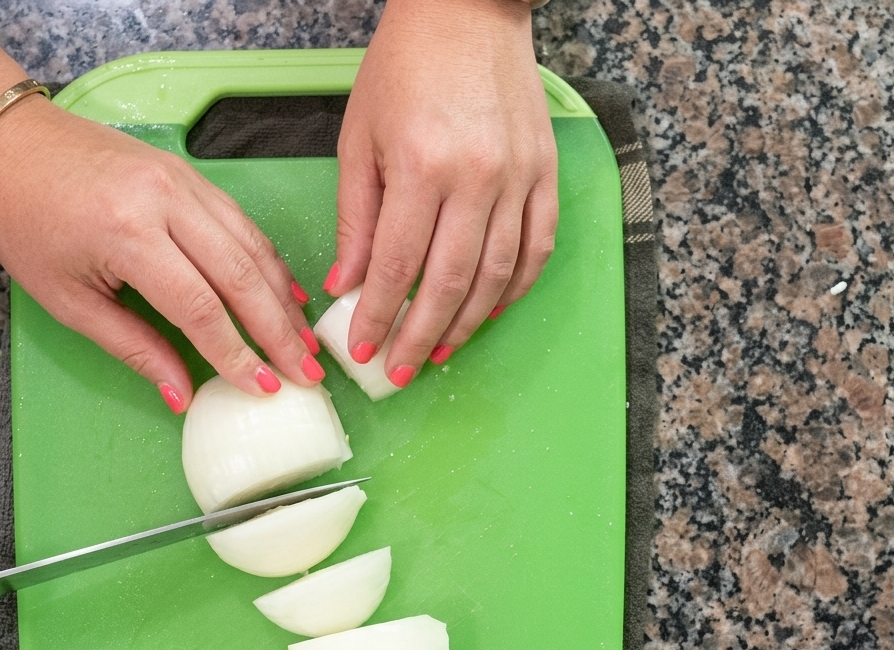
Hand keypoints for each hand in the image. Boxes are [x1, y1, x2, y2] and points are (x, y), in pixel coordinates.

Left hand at [0, 99, 324, 408]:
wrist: (8, 144)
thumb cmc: (26, 224)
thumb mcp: (68, 300)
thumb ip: (134, 347)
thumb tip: (183, 395)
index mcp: (128, 233)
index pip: (200, 307)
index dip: (237, 354)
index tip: (264, 388)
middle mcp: (165, 200)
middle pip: (241, 277)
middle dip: (279, 332)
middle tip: (306, 373)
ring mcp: (183, 181)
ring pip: (252, 247)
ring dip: (283, 300)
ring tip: (305, 343)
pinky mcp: (190, 174)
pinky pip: (243, 224)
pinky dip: (270, 263)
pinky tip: (287, 294)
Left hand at [330, 0, 557, 384]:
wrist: (467, 11)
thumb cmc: (404, 68)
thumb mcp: (360, 139)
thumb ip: (356, 219)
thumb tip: (348, 284)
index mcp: (422, 166)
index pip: (398, 267)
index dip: (379, 317)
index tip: (364, 350)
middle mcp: (477, 178)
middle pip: (450, 284)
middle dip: (421, 337)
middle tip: (401, 370)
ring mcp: (520, 178)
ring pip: (498, 277)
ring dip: (467, 324)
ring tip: (440, 351)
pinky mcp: (545, 175)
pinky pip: (537, 249)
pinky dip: (514, 289)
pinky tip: (488, 311)